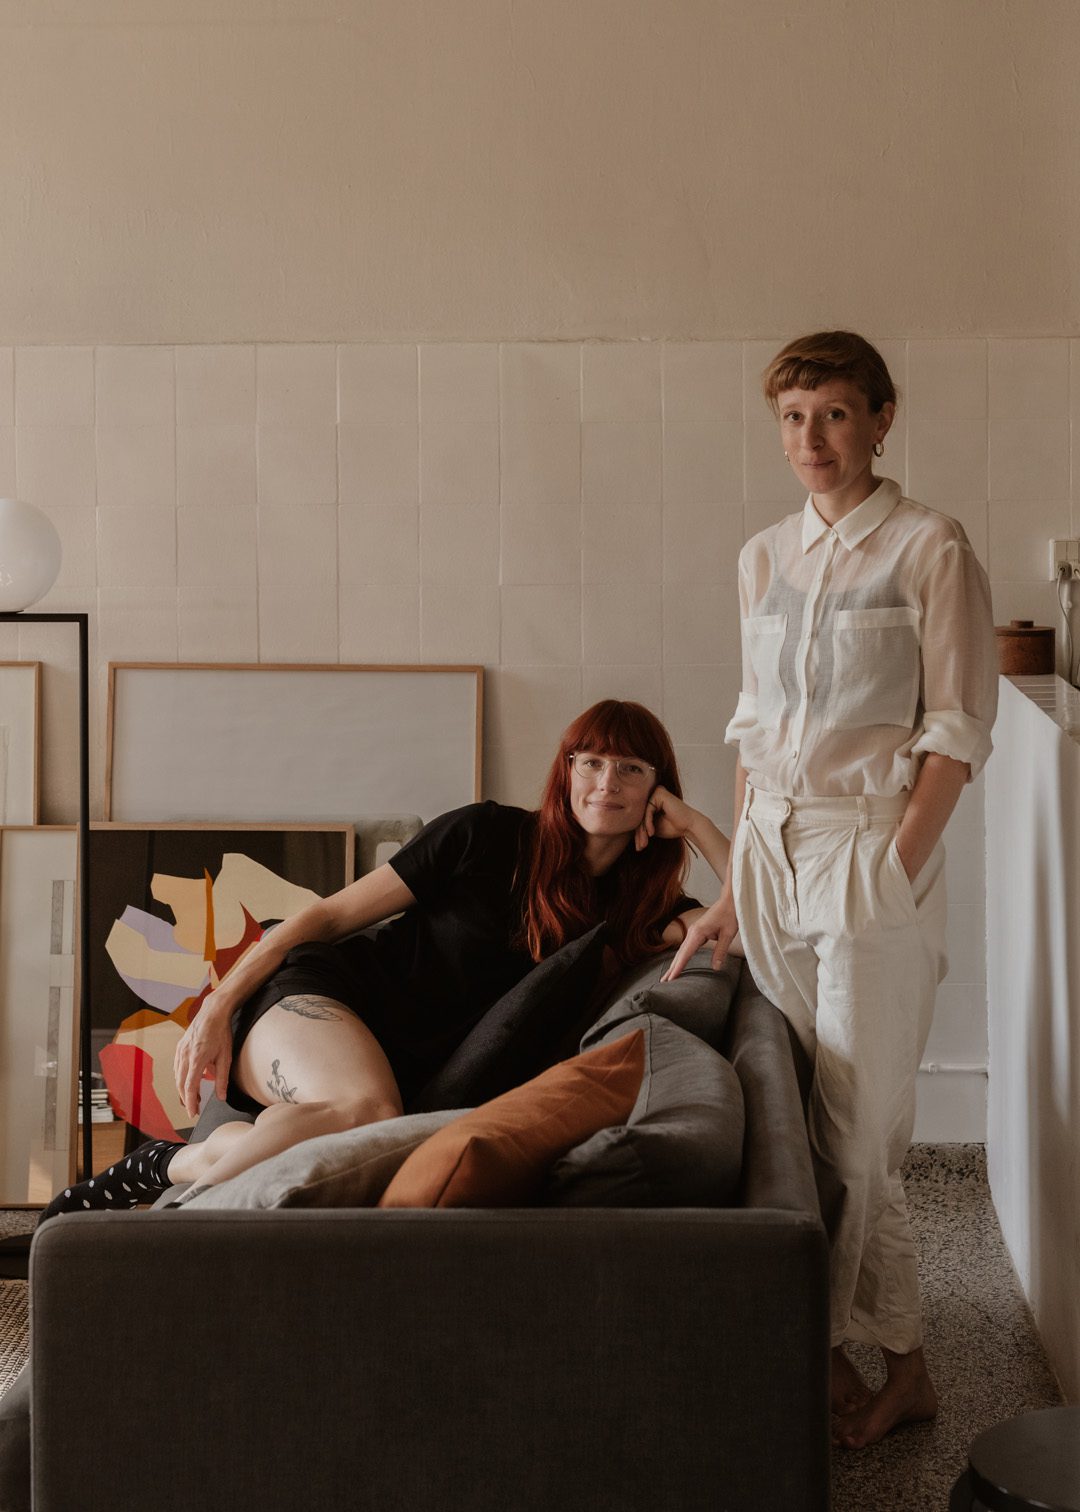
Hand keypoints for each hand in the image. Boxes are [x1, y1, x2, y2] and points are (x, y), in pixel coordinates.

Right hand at [173, 989, 235, 1119]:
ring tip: (193, 1099)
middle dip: (186, 1099)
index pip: (190, 1087)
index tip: (193, 1114)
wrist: (212, 1012)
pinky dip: (181, 1078)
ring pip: (177, 1076)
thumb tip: (221, 1097)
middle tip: (193, 1110)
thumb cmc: (221, 1033)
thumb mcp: (226, 1057)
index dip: (190, 1102)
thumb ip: (222, 1079)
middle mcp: (185, 1055)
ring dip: (183, 1090)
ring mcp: (180, 1051)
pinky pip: (177, 1067)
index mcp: (197, 1059)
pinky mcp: (179, 1047)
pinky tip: (188, 1082)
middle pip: (180, 1084)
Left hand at [635, 785, 699, 851]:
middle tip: (640, 847)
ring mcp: (655, 792)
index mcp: (651, 801)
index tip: (639, 847)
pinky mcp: (659, 794)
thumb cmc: (673, 827)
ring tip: (644, 844)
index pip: (639, 818)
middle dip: (640, 834)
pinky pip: (648, 811)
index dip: (638, 833)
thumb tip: (625, 831)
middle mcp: (652, 794)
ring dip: (643, 831)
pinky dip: (648, 823)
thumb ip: (642, 826)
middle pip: (639, 816)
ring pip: (642, 814)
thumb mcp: (653, 828)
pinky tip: (651, 833)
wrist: (690, 826)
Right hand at [661, 890, 738, 980]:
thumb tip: (716, 968)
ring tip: (669, 975)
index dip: (678, 967)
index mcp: (698, 933)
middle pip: (680, 953)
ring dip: (675, 963)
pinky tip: (679, 963)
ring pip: (682, 950)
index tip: (671, 978)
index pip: (685, 953)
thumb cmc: (730, 915)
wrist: (730, 901)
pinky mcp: (697, 932)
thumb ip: (720, 951)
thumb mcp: (728, 934)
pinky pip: (686, 947)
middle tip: (664, 981)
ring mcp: (693, 931)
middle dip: (672, 967)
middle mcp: (692, 932)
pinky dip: (681, 956)